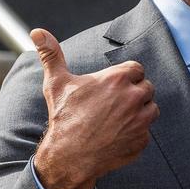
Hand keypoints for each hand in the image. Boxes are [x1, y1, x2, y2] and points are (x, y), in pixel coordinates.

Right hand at [30, 28, 158, 188]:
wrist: (69, 156)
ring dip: (140, 112)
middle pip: (147, 88)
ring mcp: (141, 120)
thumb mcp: (57, 83)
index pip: (137, 69)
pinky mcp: (143, 140)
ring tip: (116, 119)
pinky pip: (147, 132)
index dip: (124, 78)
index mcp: (118, 78)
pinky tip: (117, 136)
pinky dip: (136, 133)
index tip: (111, 88)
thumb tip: (37, 32)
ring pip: (151, 109)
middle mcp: (134, 96)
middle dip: (133, 94)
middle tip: (112, 105)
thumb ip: (52, 55)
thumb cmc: (63, 117)